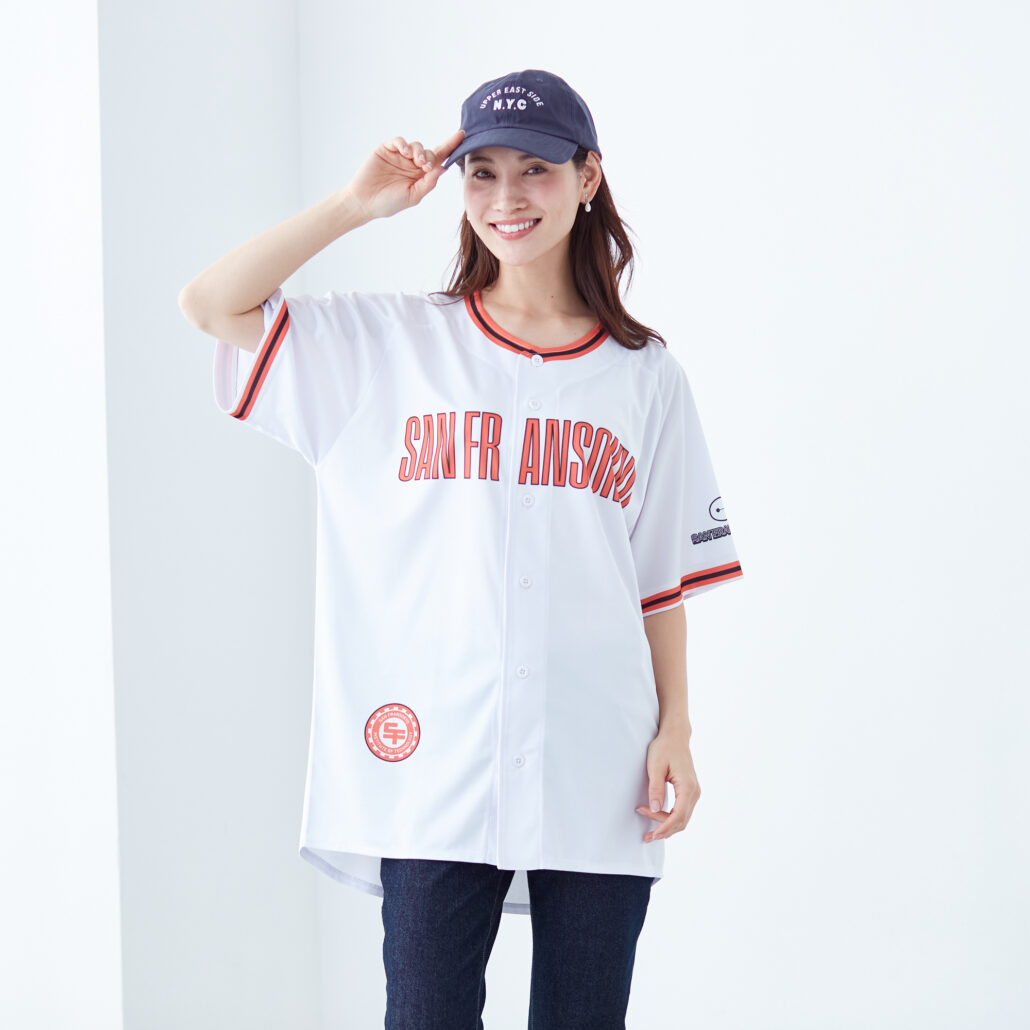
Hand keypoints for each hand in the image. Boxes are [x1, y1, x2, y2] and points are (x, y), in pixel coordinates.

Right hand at [343, 129, 465, 221]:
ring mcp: (400, 156)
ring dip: (419, 151)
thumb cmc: (389, 203)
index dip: (450, 147)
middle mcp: (412, 165)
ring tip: (414, 161)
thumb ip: (428, 182)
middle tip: (424, 166)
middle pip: (429, 152)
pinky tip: (405, 152)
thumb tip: (443, 168)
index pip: (439, 160)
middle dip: (430, 157)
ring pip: (416, 145)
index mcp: (421, 176)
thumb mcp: (413, 196)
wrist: (364, 202)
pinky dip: (404, 144)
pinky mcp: (387, 150)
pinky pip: (400, 141)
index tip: (462, 135)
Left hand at [635, 728, 699, 842]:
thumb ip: (656, 788)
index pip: (679, 816)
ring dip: (667, 827)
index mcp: (688, 786)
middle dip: (664, 830)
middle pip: (681, 821)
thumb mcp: (655, 766)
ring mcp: (693, 792)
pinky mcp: (689, 792)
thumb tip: (655, 809)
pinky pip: (682, 812)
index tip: (651, 834)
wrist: (675, 736)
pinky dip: (671, 819)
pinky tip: (658, 820)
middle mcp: (694, 792)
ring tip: (650, 832)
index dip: (665, 827)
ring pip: (683, 819)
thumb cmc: (664, 748)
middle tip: (646, 836)